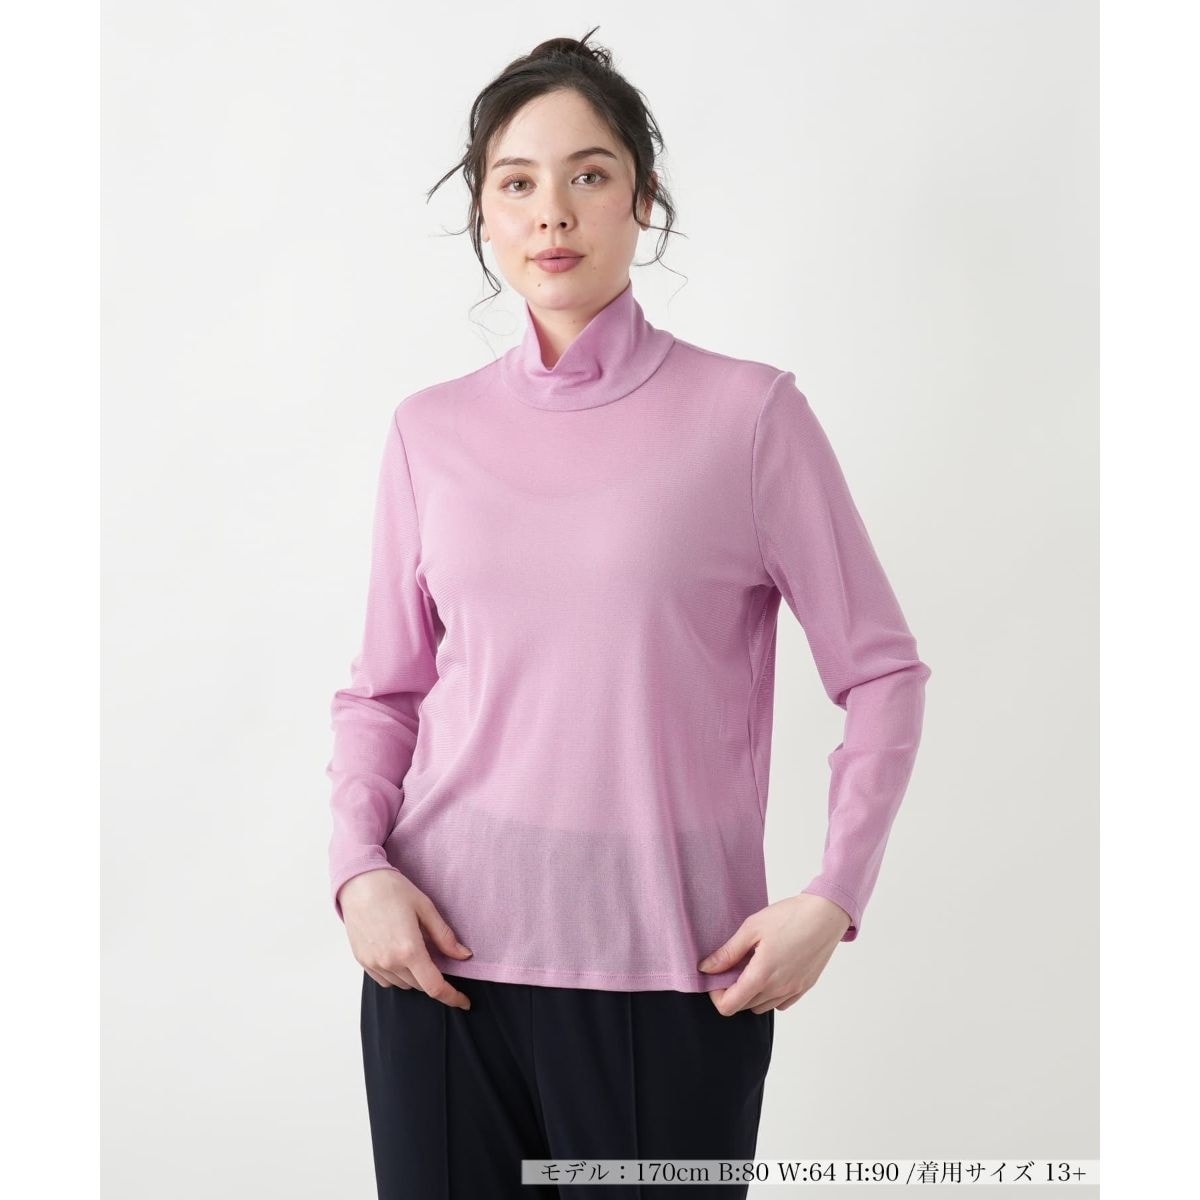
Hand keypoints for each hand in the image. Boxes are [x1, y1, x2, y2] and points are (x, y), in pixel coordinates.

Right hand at [339, 869, 474, 1010]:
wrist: (358, 882)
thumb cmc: (393, 889)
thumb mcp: (425, 908)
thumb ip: (445, 936)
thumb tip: (464, 955)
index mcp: (409, 950)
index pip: (434, 987)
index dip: (452, 997)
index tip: (464, 1002)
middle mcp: (389, 962)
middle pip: (420, 986)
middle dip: (434, 978)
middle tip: (439, 958)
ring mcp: (373, 963)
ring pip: (403, 984)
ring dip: (415, 976)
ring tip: (417, 950)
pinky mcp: (362, 961)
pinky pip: (386, 980)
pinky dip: (398, 974)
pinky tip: (400, 955)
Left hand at [696, 893, 851, 1015]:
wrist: (826, 914)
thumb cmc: (790, 916)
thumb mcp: (752, 928)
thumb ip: (728, 952)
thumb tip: (706, 968)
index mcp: (762, 975)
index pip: (729, 1006)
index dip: (716, 995)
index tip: (715, 976)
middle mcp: (778, 989)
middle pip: (744, 1007)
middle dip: (732, 992)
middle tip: (732, 967)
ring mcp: (793, 990)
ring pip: (762, 1006)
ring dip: (751, 994)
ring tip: (751, 967)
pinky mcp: (805, 987)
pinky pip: (781, 1003)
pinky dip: (770, 995)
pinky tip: (770, 972)